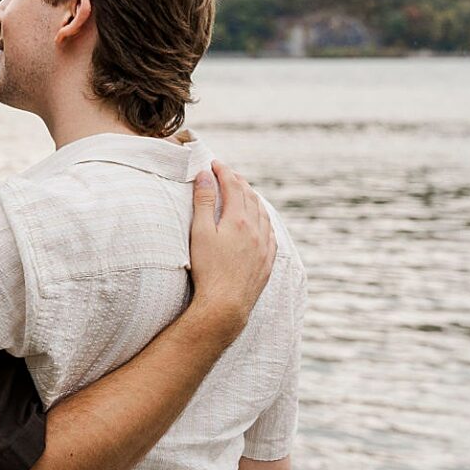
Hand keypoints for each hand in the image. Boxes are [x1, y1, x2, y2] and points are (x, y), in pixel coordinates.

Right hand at [186, 163, 274, 336]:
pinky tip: (260, 221)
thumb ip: (203, 202)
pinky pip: (270, 231)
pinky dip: (263, 219)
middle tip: (227, 174)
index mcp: (238, 219)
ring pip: (262, 212)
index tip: (214, 164)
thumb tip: (204, 176)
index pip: (232, 185)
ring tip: (244, 192)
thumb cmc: (208, 270)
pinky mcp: (268, 260)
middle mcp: (256, 228)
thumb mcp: (199, 233)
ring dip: (252, 198)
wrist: (226, 305)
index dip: (223, 172)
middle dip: (237, 181)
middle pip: (249, 196)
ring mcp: (264, 245)